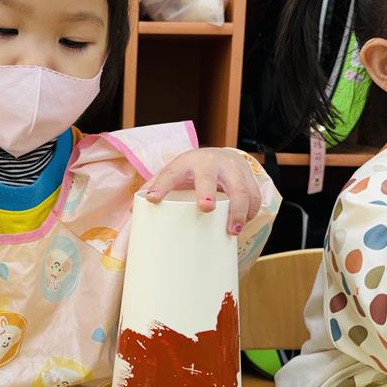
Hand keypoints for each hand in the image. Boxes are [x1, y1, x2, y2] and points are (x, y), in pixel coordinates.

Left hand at [145, 148, 261, 234]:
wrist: (220, 156)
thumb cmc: (191, 171)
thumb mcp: (173, 174)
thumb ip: (156, 188)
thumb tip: (132, 212)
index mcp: (186, 162)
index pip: (171, 172)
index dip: (162, 185)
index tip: (153, 199)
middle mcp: (210, 162)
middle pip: (209, 177)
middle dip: (207, 191)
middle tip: (205, 209)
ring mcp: (231, 168)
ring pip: (239, 188)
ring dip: (238, 209)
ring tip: (233, 230)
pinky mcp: (248, 176)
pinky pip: (254, 195)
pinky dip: (252, 211)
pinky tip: (246, 222)